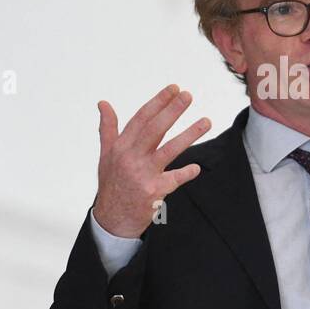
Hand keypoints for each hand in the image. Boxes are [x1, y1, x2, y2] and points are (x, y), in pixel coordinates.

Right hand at [92, 84, 210, 237]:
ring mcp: (142, 175)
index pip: (141, 119)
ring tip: (206, 121)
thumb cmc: (112, 183)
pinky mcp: (153, 192)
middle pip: (155, 129)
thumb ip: (108, 128)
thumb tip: (103, 103)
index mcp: (120, 147)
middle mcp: (130, 158)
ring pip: (169, 150)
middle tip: (188, 95)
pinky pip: (174, 179)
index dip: (158, 102)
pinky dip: (186, 173)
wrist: (112, 219)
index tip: (173, 89)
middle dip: (172, 110)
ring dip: (189, 135)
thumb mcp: (106, 155)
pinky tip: (196, 168)